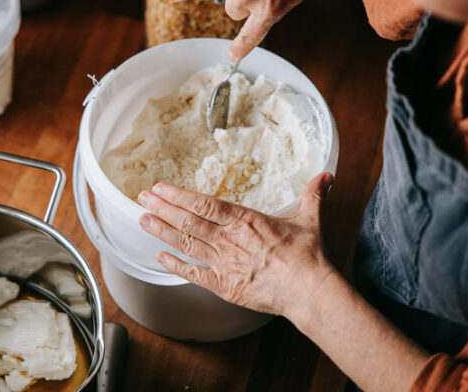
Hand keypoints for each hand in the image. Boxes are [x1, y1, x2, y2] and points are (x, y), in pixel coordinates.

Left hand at [136, 173, 334, 316]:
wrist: (309, 291)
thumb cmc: (309, 256)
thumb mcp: (310, 219)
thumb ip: (313, 194)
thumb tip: (326, 175)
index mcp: (245, 220)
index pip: (204, 204)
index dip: (179, 195)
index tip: (160, 187)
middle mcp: (229, 240)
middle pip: (188, 222)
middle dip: (163, 208)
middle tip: (142, 198)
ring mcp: (224, 263)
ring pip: (186, 244)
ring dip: (163, 231)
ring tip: (143, 220)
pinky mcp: (224, 285)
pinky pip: (194, 274)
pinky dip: (176, 265)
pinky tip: (159, 258)